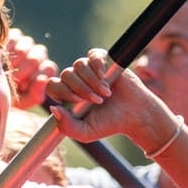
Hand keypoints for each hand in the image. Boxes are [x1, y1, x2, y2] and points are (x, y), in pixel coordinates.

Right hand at [2, 27, 56, 109]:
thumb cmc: (7, 96)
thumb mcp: (22, 101)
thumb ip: (35, 95)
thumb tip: (43, 80)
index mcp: (44, 70)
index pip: (49, 68)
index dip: (35, 77)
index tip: (22, 86)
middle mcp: (37, 55)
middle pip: (36, 57)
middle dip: (23, 71)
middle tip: (10, 79)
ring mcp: (27, 43)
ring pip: (25, 48)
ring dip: (14, 61)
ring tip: (4, 70)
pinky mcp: (15, 35)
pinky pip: (15, 39)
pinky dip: (6, 50)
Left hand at [44, 48, 177, 154]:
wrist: (134, 115)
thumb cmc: (109, 124)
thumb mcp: (85, 132)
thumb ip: (66, 126)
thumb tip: (53, 108)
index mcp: (67, 95)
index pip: (53, 86)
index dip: (62, 91)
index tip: (78, 101)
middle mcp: (76, 81)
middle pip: (66, 74)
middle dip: (81, 88)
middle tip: (97, 101)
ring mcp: (89, 70)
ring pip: (79, 64)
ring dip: (91, 80)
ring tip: (105, 93)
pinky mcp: (103, 61)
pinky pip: (93, 55)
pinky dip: (97, 64)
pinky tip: (104, 76)